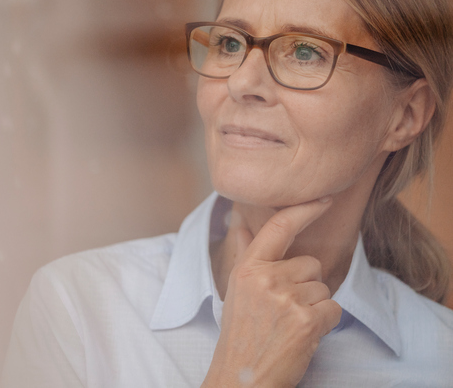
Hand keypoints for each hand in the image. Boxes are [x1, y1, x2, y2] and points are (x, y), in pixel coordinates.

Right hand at [202, 198, 341, 387]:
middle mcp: (266, 278)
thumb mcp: (236, 290)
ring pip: (324, 287)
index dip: (304, 210)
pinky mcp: (307, 320)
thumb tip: (238, 224)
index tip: (323, 199)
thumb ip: (244, 254)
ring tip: (290, 324)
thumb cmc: (241, 334)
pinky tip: (303, 334)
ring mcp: (287, 298)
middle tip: (284, 309)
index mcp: (247, 268)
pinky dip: (325, 323)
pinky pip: (334, 308)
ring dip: (315, 306)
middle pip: (311, 264)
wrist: (242, 376)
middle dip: (306, 284)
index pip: (279, 228)